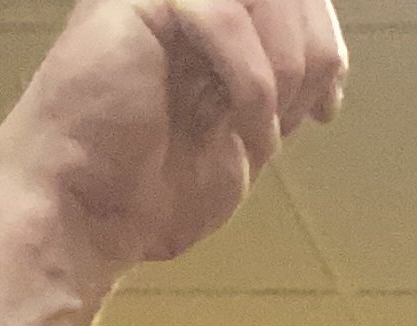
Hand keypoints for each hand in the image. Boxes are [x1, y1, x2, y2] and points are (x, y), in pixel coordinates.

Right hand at [0, 0, 344, 279]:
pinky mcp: (138, 2)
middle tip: (292, 119)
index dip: (324, 43)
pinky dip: (251, 83)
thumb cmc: (151, 189)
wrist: (87, 214)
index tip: (324, 109)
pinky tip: (236, 129)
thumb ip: (277, 88)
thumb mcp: (241, 134)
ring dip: (284, 72)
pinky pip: (224, 14)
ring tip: (260, 130)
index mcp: (206, 15)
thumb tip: (330, 63)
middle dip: (312, 56)